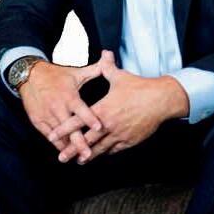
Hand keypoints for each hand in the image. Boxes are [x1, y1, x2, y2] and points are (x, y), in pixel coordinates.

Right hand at [19, 58, 105, 161]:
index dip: (90, 119)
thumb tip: (109, 58)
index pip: (81, 110)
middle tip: (88, 154)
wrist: (30, 76)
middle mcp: (58, 108)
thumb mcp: (75, 72)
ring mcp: (47, 116)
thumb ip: (94, 70)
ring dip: (68, 147)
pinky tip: (65, 152)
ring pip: (59, 136)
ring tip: (78, 158)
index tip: (99, 127)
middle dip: (79, 143)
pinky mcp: (38, 122)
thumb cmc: (56, 75)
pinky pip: (49, 136)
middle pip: (70, 129)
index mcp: (69, 96)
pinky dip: (57, 144)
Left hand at [48, 50, 188, 163]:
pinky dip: (106, 152)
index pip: (78, 121)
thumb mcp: (120, 77)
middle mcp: (108, 125)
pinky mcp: (130, 140)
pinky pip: (114, 149)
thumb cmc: (140, 88)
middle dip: (72, 150)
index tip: (52, 135)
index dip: (64, 129)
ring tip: (79, 161)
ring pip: (100, 149)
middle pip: (86, 141)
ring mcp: (119, 134)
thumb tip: (105, 53)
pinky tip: (102, 153)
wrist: (161, 100)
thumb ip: (108, 67)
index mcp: (102, 109)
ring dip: (88, 155)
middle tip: (61, 157)